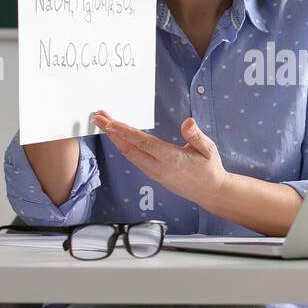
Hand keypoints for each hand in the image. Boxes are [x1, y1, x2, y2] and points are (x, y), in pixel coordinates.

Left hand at [95, 110, 229, 210]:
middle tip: (98, 116)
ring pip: (129, 155)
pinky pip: (134, 159)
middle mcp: (158, 167)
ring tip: (104, 123)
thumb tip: (187, 122)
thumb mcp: (208, 149)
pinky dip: (123, 146)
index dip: (124, 132)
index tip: (110, 122)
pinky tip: (118, 137)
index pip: (143, 143)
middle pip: (129, 149)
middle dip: (111, 132)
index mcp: (171, 158)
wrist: (210, 191)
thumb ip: (196, 135)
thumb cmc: (209, 168)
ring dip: (114, 138)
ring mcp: (154, 173)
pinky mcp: (153, 175)